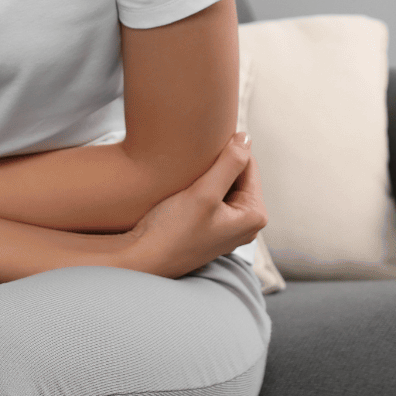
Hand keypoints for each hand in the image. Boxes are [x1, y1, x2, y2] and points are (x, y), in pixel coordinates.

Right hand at [117, 133, 265, 278]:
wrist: (141, 258)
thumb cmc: (173, 231)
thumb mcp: (204, 193)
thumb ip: (229, 164)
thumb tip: (246, 137)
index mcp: (254, 216)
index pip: (249, 166)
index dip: (227, 150)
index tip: (202, 143)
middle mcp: (246, 224)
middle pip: (238, 176)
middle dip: (217, 165)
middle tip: (191, 161)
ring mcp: (228, 228)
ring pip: (223, 185)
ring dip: (207, 175)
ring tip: (186, 174)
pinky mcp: (210, 229)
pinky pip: (212, 198)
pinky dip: (200, 188)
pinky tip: (183, 188)